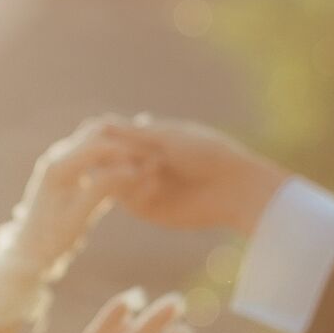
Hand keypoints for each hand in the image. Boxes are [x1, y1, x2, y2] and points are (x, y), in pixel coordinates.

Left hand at [2, 118, 140, 279]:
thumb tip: (132, 169)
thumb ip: (103, 188)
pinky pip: (96, 156)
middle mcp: (59, 157)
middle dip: (124, 143)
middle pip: (98, 134)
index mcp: (58, 166)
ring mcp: (64, 161)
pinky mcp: (71, 170)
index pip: (98, 144)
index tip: (151, 160)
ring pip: (98, 141)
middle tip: (151, 157)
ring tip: (145, 163)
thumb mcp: (79, 215)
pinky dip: (114, 160)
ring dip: (120, 149)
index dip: (126, 149)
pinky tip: (133, 172)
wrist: (32, 249)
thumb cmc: (53, 237)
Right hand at [101, 116, 285, 239]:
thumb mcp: (167, 138)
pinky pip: (128, 201)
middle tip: (122, 153)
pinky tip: (155, 183)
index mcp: (150, 139)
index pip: (115, 137)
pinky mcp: (149, 210)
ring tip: (147, 167)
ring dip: (123, 173)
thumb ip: (132, 134)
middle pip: (109, 161)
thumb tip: (100, 122)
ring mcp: (144, 187)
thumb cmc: (206, 154)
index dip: (105, 136)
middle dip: (110, 157)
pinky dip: (135, 190)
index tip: (103, 133)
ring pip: (113, 182)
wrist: (233, 188)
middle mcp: (143, 163)